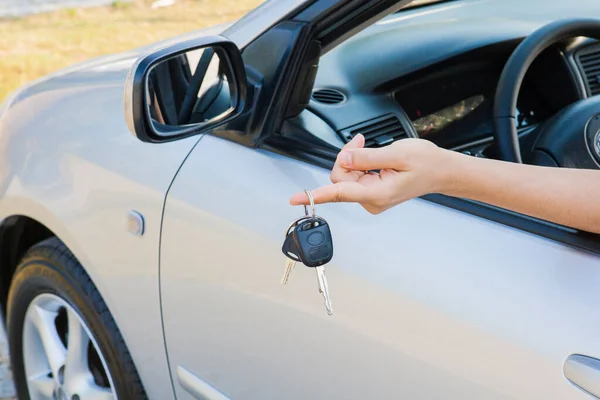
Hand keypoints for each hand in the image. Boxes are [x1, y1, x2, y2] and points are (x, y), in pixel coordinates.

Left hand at [289, 134, 458, 213]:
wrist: (441, 172)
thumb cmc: (426, 163)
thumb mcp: (397, 153)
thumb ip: (367, 157)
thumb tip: (345, 158)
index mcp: (377, 194)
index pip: (339, 193)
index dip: (314, 195)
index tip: (296, 199)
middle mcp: (371, 200)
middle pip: (339, 179)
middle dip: (346, 158)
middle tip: (361, 142)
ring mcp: (371, 198)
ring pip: (345, 178)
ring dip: (354, 160)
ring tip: (371, 149)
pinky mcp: (371, 193)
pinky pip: (354, 178)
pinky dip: (359, 164)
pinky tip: (372, 158)